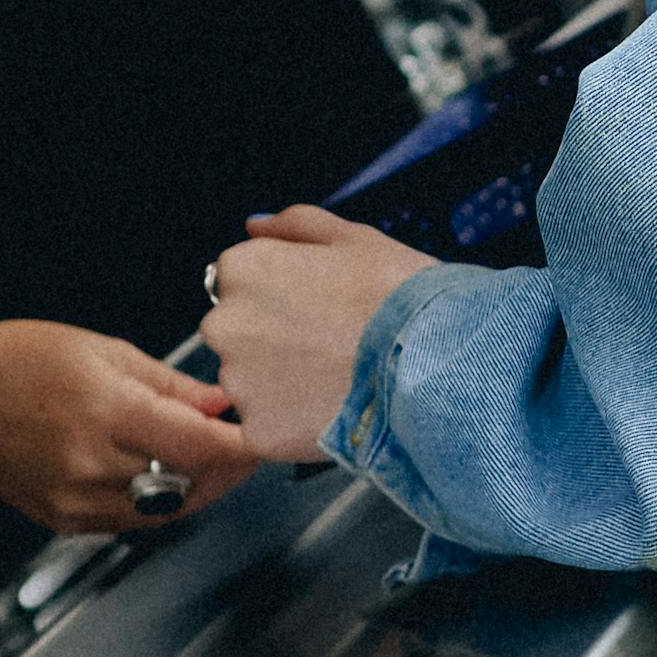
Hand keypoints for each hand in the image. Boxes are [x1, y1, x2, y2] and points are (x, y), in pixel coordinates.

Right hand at [0, 319, 258, 535]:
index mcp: (104, 410)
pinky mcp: (66, 522)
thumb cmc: (17, 362)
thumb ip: (168, 385)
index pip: (197, 443)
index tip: (270, 435)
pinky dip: (161, 500)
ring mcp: (77, 501)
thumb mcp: (101, 351)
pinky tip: (170, 474)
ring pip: (167, 510)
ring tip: (217, 459)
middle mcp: (92, 464)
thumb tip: (223, 403)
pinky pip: (134, 520)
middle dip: (230, 469)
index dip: (243, 446)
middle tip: (253, 447)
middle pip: (189, 483)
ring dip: (201, 488)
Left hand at [210, 205, 434, 460]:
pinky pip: (266, 428)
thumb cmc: (397, 297)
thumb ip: (293, 225)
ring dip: (280, 383)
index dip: (282, 295)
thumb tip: (255, 226)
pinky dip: (292, 425)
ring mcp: (239, 382)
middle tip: (327, 345)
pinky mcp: (258, 431)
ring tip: (334, 379)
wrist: (431, 364)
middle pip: (237, 333)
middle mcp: (226, 324)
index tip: (315, 307)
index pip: (239, 281)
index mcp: (244, 270)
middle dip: (271, 340)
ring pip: (250, 383)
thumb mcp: (352, 237)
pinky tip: (330, 409)